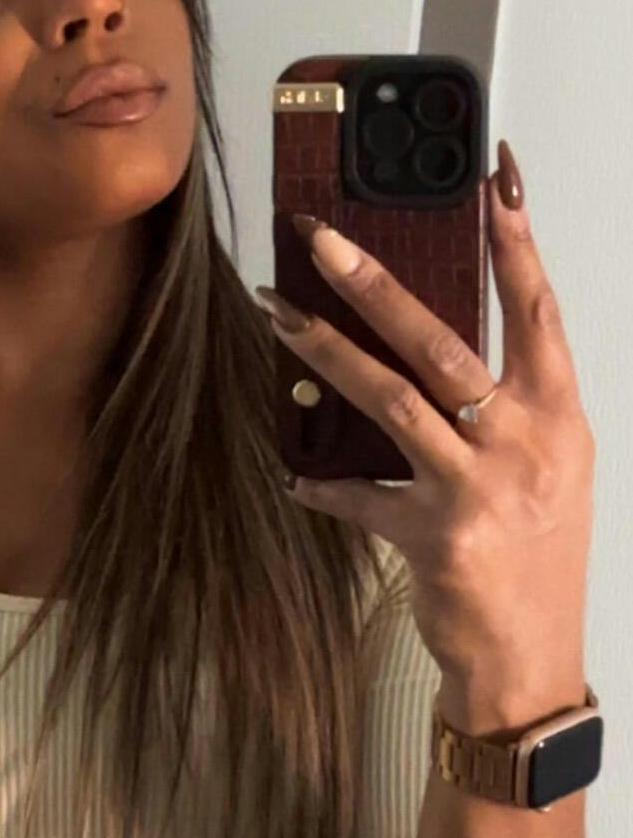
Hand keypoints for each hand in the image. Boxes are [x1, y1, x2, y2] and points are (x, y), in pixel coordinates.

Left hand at [258, 144, 593, 726]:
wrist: (528, 658)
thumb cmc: (533, 559)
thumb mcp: (543, 472)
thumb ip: (501, 412)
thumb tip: (427, 356)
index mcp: (557, 417)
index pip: (537, 310)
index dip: (515, 243)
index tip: (492, 179)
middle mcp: (524, 443)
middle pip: (443, 343)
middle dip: (377, 283)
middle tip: (323, 239)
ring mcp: (480, 489)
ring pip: (391, 400)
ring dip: (327, 352)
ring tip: (278, 314)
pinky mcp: (436, 535)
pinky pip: (362, 495)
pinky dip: (325, 484)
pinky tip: (296, 476)